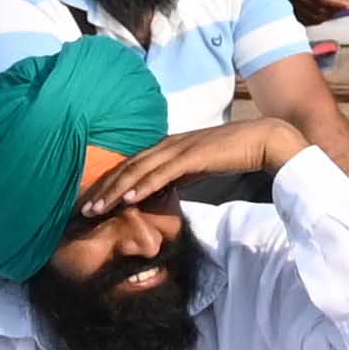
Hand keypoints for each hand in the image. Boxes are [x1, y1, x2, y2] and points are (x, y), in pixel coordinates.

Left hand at [89, 115, 304, 207]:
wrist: (264, 139)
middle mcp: (168, 145)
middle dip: (104, 190)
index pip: (131, 166)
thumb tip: (164, 190)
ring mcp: (179, 149)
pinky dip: (143, 186)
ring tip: (97, 209)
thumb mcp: (199, 166)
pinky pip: (162, 173)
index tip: (94, 203)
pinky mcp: (193, 156)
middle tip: (84, 210)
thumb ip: (180, 175)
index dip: (110, 184)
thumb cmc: (235, 153)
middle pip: (127, 168)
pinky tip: (128, 199)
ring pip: (138, 171)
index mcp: (168, 146)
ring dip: (115, 191)